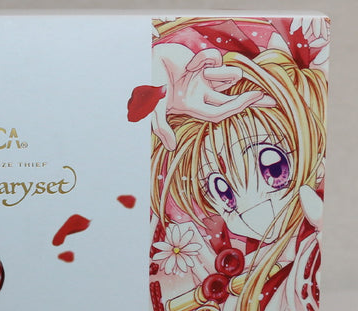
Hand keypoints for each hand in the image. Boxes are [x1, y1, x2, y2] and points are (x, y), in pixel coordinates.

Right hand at [152, 44, 274, 149]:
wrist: (147, 59)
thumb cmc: (150, 84)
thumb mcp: (154, 108)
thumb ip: (161, 128)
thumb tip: (170, 148)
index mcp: (191, 107)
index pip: (219, 112)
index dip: (237, 108)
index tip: (255, 100)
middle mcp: (200, 94)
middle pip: (230, 101)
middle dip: (248, 99)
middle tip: (266, 97)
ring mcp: (202, 79)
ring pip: (227, 77)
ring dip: (218, 73)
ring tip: (197, 70)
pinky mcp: (202, 63)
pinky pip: (216, 59)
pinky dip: (205, 59)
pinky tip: (190, 62)